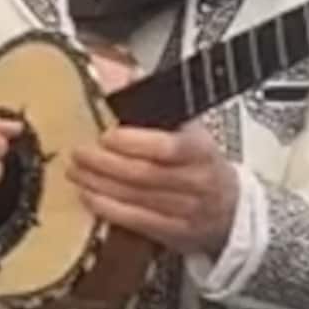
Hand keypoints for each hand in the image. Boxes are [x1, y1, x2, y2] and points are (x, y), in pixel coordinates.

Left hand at [69, 119, 239, 256]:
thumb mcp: (192, 131)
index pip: (168, 147)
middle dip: (105, 163)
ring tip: (76, 172)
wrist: (231, 209)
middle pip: (144, 174)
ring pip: (135, 198)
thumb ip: (160, 109)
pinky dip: (107, 208)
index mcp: (201, 151)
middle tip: (80, 152)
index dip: (134, 142)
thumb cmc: (203, 164)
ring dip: (99, 184)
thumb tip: (128, 75)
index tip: (107, 135)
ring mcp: (185, 211)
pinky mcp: (172, 233)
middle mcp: (195, 182)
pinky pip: (135, 221)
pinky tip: (89, 196)